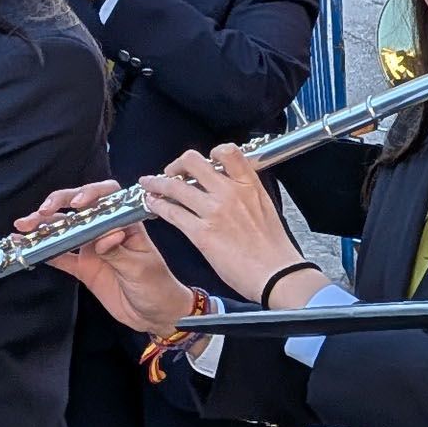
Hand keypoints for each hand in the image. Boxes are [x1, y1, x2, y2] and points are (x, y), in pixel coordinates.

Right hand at [27, 182, 202, 333]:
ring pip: (65, 229)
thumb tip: (104, 237)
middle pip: (80, 208)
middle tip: (42, 212)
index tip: (77, 204)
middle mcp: (107, 229)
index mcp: (126, 223)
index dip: (91, 194)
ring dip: (44, 226)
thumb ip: (119, 252)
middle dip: (58, 204)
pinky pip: (60, 256)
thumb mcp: (141, 269)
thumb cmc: (159, 287)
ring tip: (23, 226)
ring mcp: (93, 248)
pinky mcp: (84, 268)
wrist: (157, 315)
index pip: (108, 196)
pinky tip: (26, 245)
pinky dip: (44, 250)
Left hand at [144, 143, 309, 300]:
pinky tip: (153, 205)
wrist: (277, 274)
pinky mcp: (202, 233)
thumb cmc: (274, 249)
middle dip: (176, 165)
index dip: (209, 153)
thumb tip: (231, 187)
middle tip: (171, 173)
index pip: (226, 152)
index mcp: (249, 185)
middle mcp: (230, 193)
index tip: (201, 163)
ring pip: (175, 186)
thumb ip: (246, 193)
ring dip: (157, 183)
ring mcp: (214, 212)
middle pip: (193, 162)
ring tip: (150, 185)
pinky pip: (172, 212)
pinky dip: (158, 205)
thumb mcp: (265, 208)